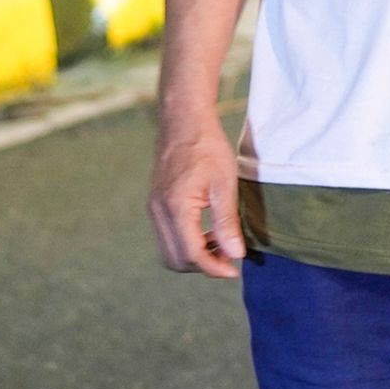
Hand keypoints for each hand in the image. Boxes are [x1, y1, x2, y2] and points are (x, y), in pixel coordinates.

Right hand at [148, 115, 251, 277]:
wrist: (184, 118)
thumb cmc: (207, 146)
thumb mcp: (224, 183)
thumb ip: (227, 222)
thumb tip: (235, 255)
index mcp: (176, 208)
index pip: (192, 255)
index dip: (214, 268)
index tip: (235, 270)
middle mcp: (159, 212)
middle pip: (176, 259)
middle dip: (203, 266)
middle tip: (229, 256)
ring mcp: (154, 207)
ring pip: (170, 250)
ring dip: (194, 255)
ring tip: (221, 243)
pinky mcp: (155, 203)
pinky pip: (168, 235)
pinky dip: (186, 242)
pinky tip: (208, 230)